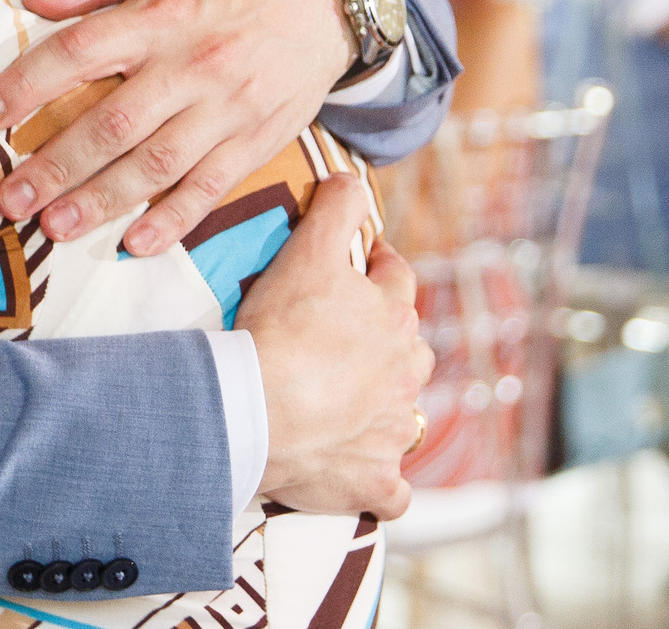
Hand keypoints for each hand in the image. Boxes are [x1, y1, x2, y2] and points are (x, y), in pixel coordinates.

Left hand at [0, 0, 349, 254]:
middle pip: (112, 123)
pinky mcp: (254, 141)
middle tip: (10, 199)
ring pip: (156, 164)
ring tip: (54, 226)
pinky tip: (136, 244)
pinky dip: (174, 220)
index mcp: (158, 14)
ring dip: (101, 201)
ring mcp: (225, 108)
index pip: (77, 52)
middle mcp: (189, 64)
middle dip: (56, 166)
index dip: (26, 86)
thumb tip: (30, 2)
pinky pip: (211, 188)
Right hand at [240, 179, 428, 516]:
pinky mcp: (376, 482)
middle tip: (346, 341)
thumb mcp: (306, 252)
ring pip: (405, 416)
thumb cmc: (281, 329)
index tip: (363, 266)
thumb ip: (335, 210)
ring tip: (348, 404)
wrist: (258, 409)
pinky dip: (382, 483)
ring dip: (386, 409)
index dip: (379, 269)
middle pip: (410, 349)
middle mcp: (405, 374)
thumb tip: (352, 179)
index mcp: (393, 318)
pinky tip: (364, 476)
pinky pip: (393, 489)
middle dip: (388, 342)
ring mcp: (394, 433)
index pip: (398, 280)